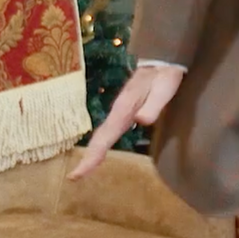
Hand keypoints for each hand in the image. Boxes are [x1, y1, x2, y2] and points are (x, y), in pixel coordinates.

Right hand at [67, 64, 184, 179]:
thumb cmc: (163, 75)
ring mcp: (120, 111)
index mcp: (124, 109)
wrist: (161, 60)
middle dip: (88, 157)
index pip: (105, 136)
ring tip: (84, 169)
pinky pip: (110, 131)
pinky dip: (103, 143)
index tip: (78, 172)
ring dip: (93, 152)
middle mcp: (118, 112)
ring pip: (103, 135)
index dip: (92, 155)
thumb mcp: (164, 88)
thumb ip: (154, 105)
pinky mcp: (125, 111)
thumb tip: (141, 121)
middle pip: (99, 138)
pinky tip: (101, 151)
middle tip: (74, 177)